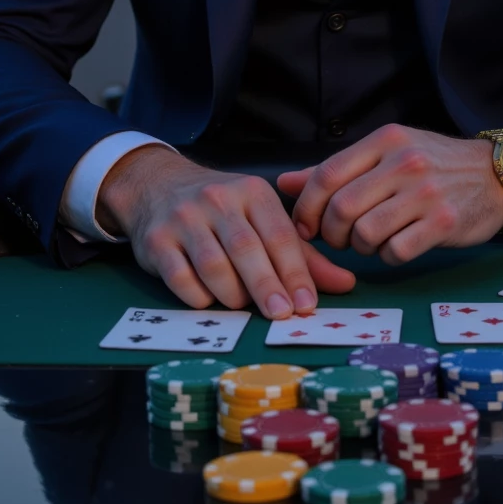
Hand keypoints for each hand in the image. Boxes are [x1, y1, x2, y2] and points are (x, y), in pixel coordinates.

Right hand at [97, 146, 355, 317]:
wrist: (158, 188)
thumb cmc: (222, 211)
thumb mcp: (262, 220)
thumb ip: (301, 254)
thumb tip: (346, 284)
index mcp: (252, 191)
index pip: (278, 234)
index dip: (294, 272)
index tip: (307, 304)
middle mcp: (217, 199)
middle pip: (246, 249)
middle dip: (267, 286)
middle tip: (282, 315)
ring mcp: (184, 218)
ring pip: (213, 265)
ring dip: (232, 294)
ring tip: (242, 304)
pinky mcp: (157, 240)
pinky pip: (181, 278)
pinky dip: (199, 297)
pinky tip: (209, 300)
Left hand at [278, 124, 502, 266]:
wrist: (497, 174)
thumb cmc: (434, 164)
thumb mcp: (386, 154)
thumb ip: (336, 170)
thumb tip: (284, 184)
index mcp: (384, 140)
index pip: (326, 175)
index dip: (307, 207)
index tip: (306, 226)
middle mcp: (403, 162)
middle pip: (341, 208)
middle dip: (330, 233)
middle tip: (339, 239)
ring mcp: (424, 192)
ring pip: (365, 233)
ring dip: (359, 247)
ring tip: (369, 242)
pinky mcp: (443, 222)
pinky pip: (395, 251)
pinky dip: (387, 256)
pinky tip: (395, 247)